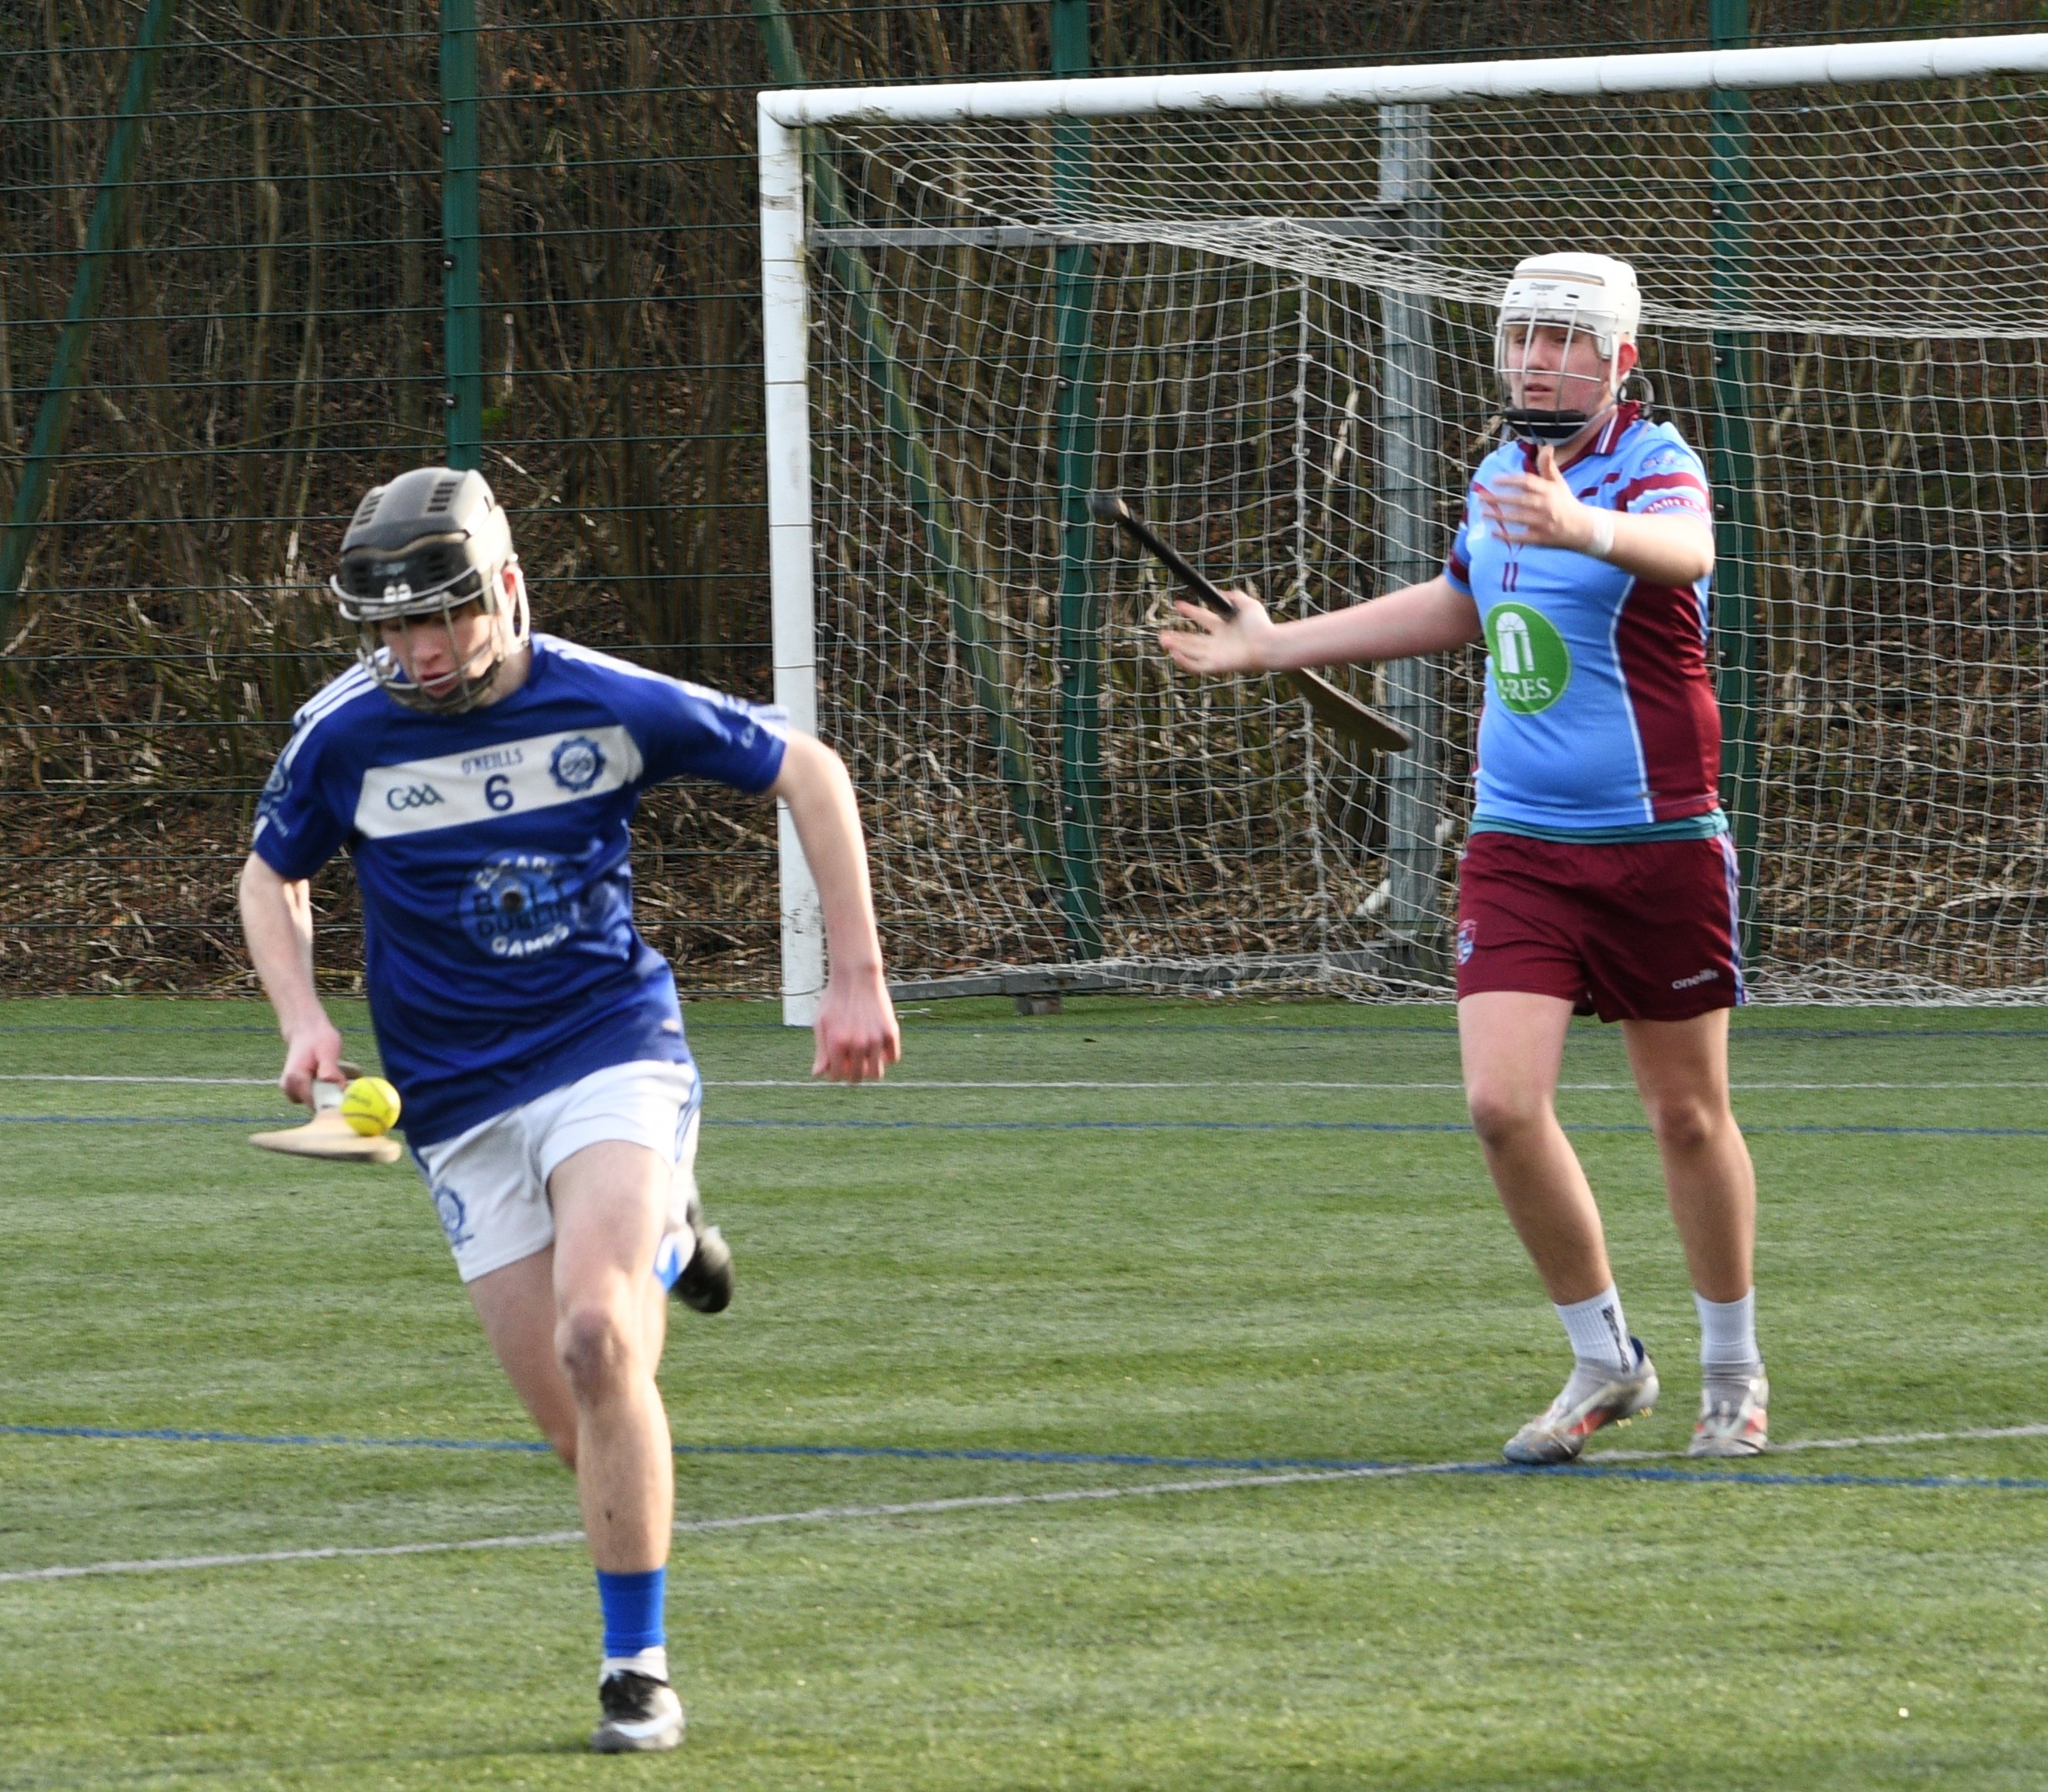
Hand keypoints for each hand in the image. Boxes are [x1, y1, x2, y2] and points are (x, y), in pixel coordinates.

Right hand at [279, 1019, 345, 1108]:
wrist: (306, 1031)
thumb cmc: (318, 1039)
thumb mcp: (327, 1050)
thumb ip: (329, 1067)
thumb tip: (331, 1082)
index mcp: (295, 1079)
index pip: (314, 1102)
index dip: (331, 1101)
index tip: (345, 1094)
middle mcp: (289, 1087)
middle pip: (315, 1104)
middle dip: (331, 1097)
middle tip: (342, 1082)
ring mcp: (290, 1091)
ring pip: (315, 1102)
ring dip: (327, 1094)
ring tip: (332, 1076)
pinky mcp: (295, 1091)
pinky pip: (313, 1098)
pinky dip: (323, 1092)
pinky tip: (326, 1078)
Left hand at [812, 963, 900, 1084]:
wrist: (856, 976)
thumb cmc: (835, 999)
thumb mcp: (821, 1023)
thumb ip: (821, 1051)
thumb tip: (818, 1074)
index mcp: (837, 1042)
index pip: (837, 1076)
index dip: (836, 1072)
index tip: (838, 1064)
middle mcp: (857, 1043)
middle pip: (857, 1077)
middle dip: (852, 1074)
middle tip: (852, 1063)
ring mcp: (876, 1038)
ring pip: (876, 1073)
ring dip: (870, 1069)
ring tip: (866, 1059)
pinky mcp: (891, 1031)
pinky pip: (892, 1058)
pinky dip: (886, 1057)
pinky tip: (878, 1048)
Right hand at [1157, 587, 1274, 677]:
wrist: (1267, 643)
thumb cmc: (1261, 625)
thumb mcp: (1248, 604)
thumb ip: (1235, 596)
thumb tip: (1223, 593)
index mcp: (1225, 628)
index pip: (1203, 619)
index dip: (1190, 611)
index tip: (1178, 604)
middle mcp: (1219, 642)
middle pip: (1193, 639)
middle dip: (1177, 636)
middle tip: (1162, 633)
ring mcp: (1216, 654)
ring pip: (1191, 652)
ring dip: (1176, 647)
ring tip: (1162, 640)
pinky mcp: (1216, 665)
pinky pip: (1196, 666)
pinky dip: (1184, 661)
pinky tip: (1174, 654)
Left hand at [1476, 446, 1597, 551]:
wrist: (1582, 528)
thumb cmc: (1565, 502)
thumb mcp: (1558, 483)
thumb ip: (1548, 467)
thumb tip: (1547, 447)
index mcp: (1548, 490)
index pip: (1527, 481)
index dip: (1510, 480)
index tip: (1493, 480)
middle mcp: (1546, 505)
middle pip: (1519, 500)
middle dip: (1499, 498)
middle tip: (1480, 496)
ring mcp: (1543, 522)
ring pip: (1518, 518)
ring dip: (1499, 516)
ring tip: (1482, 513)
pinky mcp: (1541, 538)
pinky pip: (1521, 537)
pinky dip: (1507, 536)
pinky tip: (1493, 533)